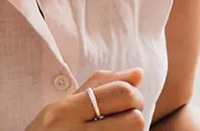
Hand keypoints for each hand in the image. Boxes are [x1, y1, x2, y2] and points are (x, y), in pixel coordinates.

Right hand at [24, 69, 148, 129]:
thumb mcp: (62, 108)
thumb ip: (98, 87)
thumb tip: (138, 74)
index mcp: (65, 111)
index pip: (121, 93)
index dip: (134, 96)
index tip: (127, 103)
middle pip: (134, 120)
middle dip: (135, 118)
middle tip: (123, 121)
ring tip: (112, 129)